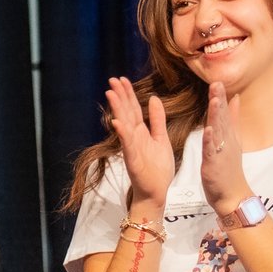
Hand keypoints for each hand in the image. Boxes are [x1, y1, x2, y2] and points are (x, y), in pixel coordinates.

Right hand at [105, 77, 174, 213]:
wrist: (156, 192)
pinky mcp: (133, 160)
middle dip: (120, 96)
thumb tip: (153, 98)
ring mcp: (132, 148)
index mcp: (141, 133)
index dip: (128, 94)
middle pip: (126, 113)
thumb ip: (157, 119)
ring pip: (124, 125)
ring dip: (117, 109)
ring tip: (111, 94)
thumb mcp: (161, 138)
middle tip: (112, 80)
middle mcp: (134, 138)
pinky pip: (127, 145)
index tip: (122, 79)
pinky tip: (117, 122)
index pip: (133, 109)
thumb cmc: (158, 169)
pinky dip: (122, 133)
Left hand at [198, 81, 251, 211]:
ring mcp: (221, 152)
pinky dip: (210, 140)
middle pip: (222, 118)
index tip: (217, 80)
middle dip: (219, 100)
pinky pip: (212, 150)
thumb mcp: (233, 140)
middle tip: (216, 82)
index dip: (221, 96)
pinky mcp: (214, 164)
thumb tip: (235, 98)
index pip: (225, 113)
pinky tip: (209, 130)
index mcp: (228, 135)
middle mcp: (226, 141)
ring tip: (214, 100)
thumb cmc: (229, 168)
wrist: (232, 194)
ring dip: (216, 115)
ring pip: (218, 130)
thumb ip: (234, 119)